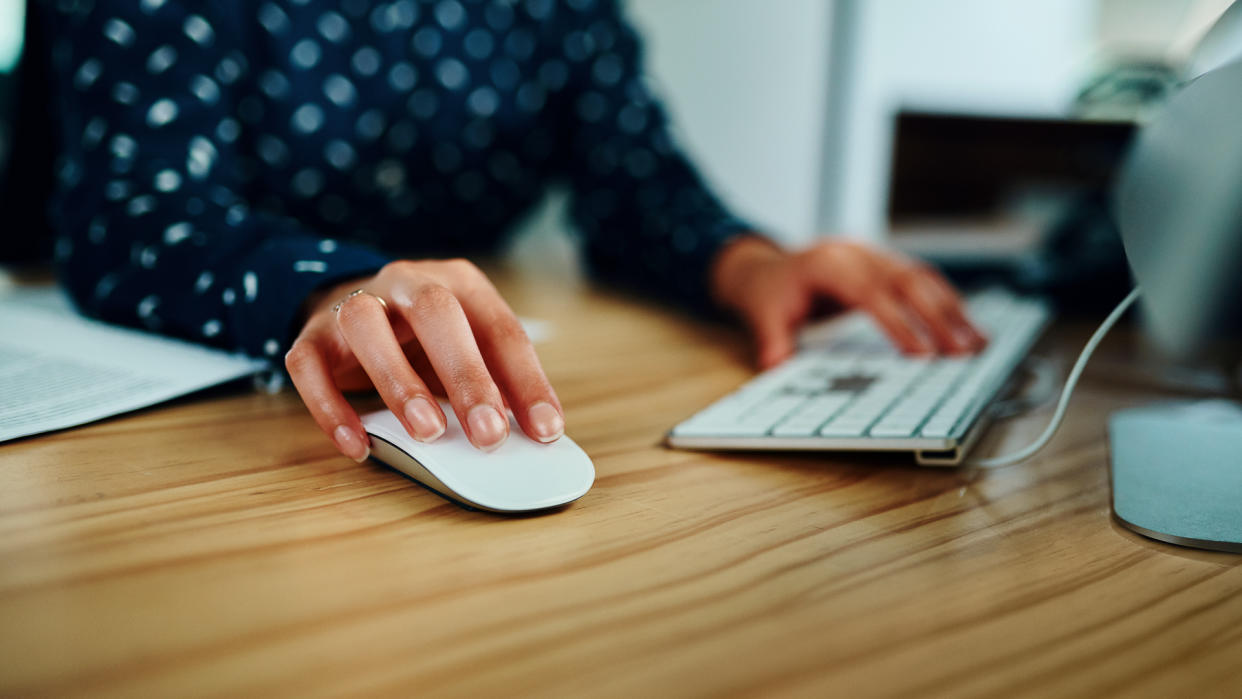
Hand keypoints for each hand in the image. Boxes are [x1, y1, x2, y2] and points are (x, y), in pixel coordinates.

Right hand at [284, 259, 563, 460]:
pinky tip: (357, 446)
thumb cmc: (425, 339)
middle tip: (488, 436)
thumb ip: (495, 385)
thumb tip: (530, 437)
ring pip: (366, 325)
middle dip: (466, 376)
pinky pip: (309, 365)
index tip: (545, 430)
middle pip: (436, 312)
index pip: (500, 328)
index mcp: (460, 283)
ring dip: (399, 382)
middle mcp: (407, 282)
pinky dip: (330, 408)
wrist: (348, 302)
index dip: (526, 381)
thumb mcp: (467, 349)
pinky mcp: (311, 334)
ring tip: (427, 433)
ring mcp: (354, 303)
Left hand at [711, 236, 986, 368]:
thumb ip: (772, 342)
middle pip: (906, 281)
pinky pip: (923, 280)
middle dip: (938, 318)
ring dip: (952, 310)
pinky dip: (947, 303)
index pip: (869, 292)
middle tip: (963, 353)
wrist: (769, 267)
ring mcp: (875, 255)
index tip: (921, 355)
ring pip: (922, 277)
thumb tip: (775, 367)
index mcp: (827, 263)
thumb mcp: (762, 316)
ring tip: (978, 343)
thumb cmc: (770, 293)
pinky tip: (968, 327)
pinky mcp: (887, 264)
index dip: (898, 322)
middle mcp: (857, 253)